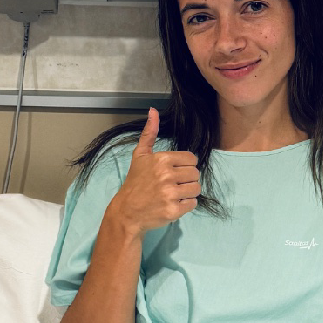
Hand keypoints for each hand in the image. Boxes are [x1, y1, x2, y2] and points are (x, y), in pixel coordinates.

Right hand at [107, 108, 200, 235]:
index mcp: (162, 160)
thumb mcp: (140, 156)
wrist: (126, 212)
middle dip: (187, 180)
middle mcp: (167, 175)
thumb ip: (149, 133)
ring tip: (174, 194)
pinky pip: (193, 203)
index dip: (185, 166)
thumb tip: (153, 110)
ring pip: (196, 188)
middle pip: (195, 174)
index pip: (191, 159)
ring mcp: (170, 194)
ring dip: (188, 192)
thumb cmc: (135, 183)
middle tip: (173, 185)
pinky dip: (186, 205)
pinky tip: (173, 203)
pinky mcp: (173, 210)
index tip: (174, 172)